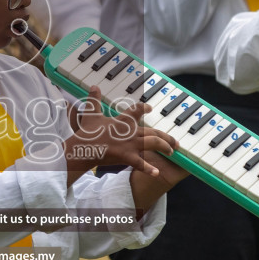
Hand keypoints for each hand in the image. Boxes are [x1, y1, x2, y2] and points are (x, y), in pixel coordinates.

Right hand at [66, 87, 183, 178]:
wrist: (83, 147)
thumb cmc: (88, 132)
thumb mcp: (92, 114)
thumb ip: (95, 100)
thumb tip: (94, 86)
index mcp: (124, 121)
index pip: (137, 110)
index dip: (144, 107)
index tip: (150, 107)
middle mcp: (131, 131)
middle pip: (154, 132)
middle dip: (166, 137)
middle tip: (174, 142)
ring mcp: (130, 144)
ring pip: (154, 143)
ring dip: (165, 147)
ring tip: (171, 152)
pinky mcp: (126, 156)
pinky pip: (141, 163)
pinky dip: (149, 169)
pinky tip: (156, 173)